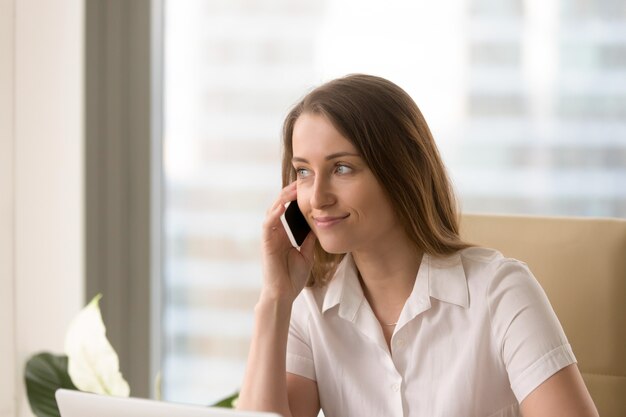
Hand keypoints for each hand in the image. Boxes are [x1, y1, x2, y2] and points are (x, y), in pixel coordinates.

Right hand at [261, 182, 316, 302]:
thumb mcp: (306, 254)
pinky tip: (282, 206)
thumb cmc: (292, 278)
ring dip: (281, 199)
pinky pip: (268, 225)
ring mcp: (269, 238)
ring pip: (271, 212)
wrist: (283, 295)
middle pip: (278, 207)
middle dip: (287, 194)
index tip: (304, 187)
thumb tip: (316, 225)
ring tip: (292, 189)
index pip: (285, 212)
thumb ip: (308, 240)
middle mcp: (274, 234)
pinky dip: (274, 214)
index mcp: (282, 236)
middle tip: (299, 182)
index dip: (292, 199)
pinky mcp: (266, 244)